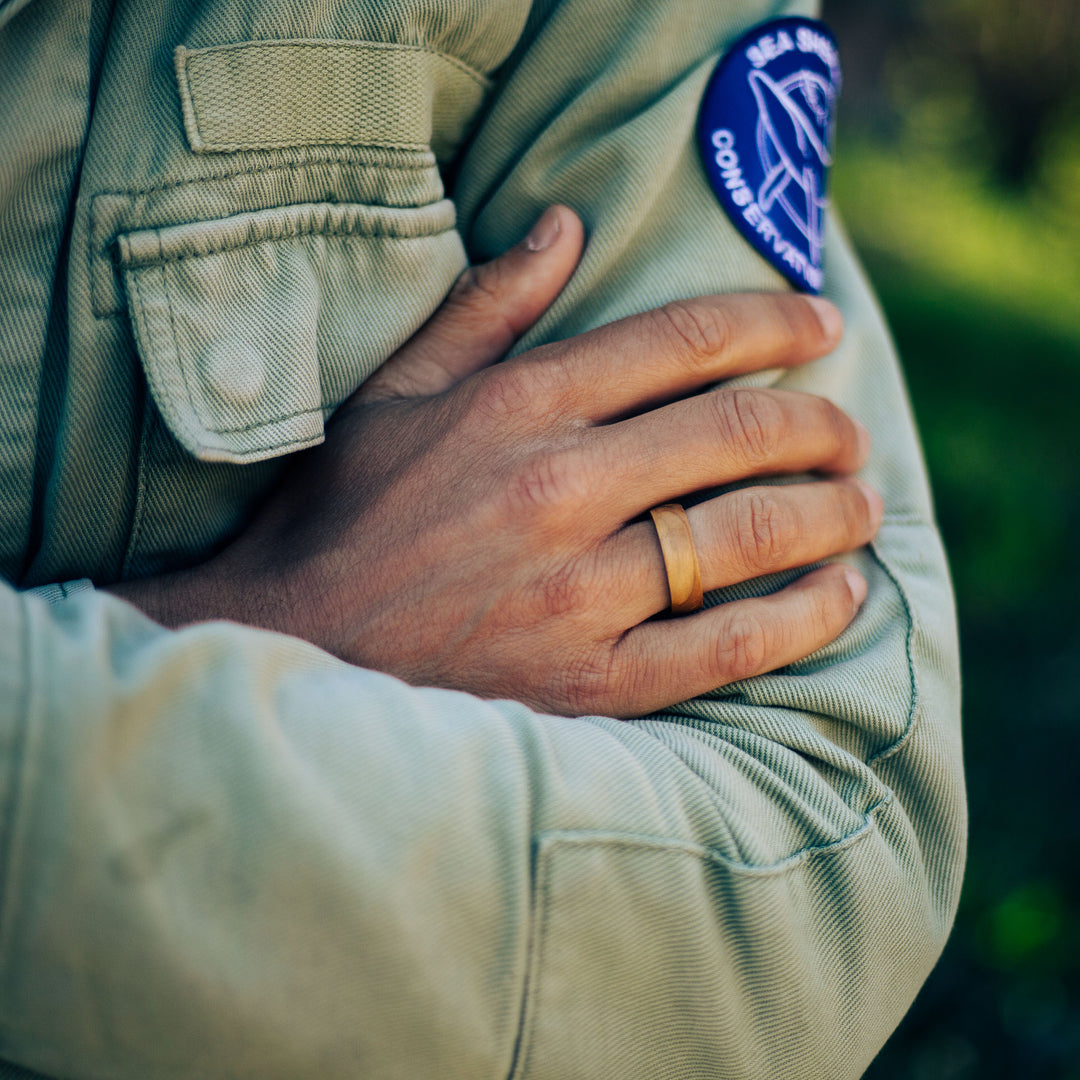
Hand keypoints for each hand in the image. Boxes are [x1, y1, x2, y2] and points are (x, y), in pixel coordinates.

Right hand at [111, 206, 881, 717]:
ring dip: (831, 513)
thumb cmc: (345, 514)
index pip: (685, 341)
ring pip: (750, 535)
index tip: (820, 327)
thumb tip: (565, 223)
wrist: (301, 646)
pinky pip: (728, 644)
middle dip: (819, 424)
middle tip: (851, 433)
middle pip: (739, 434)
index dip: (773, 324)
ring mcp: (582, 590)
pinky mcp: (594, 680)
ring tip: (862, 506)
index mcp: (520, 405)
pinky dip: (805, 616)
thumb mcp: (397, 392)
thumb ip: (487, 306)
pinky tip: (843, 594)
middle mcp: (562, 488)